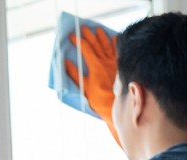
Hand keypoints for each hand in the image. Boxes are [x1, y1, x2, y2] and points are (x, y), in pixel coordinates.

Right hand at [65, 26, 119, 143]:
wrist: (116, 105)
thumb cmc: (99, 99)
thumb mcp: (84, 87)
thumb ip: (74, 73)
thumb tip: (66, 63)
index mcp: (95, 65)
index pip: (85, 49)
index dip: (78, 41)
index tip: (72, 36)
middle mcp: (105, 61)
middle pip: (96, 44)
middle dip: (89, 35)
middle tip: (83, 28)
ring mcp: (114, 63)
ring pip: (107, 46)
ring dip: (102, 37)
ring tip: (98, 30)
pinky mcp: (120, 66)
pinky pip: (118, 52)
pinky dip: (116, 44)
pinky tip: (115, 38)